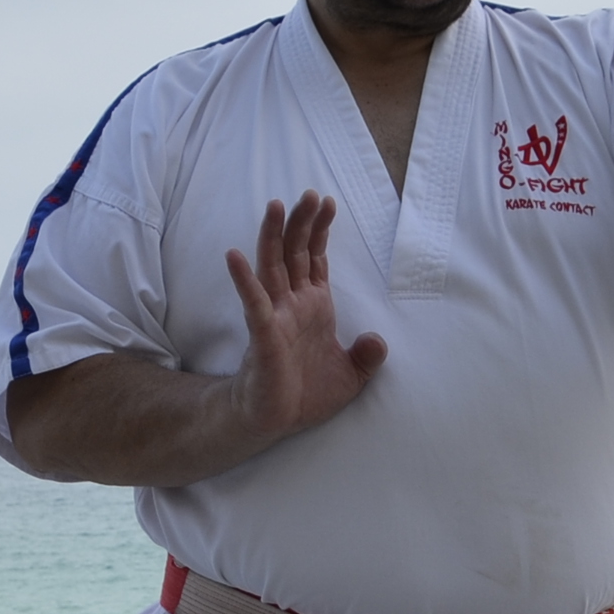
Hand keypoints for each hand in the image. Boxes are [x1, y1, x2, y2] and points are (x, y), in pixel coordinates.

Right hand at [221, 194, 384, 444]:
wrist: (274, 421)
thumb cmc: (305, 395)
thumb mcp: (351, 377)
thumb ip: (366, 357)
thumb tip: (379, 340)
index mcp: (312, 307)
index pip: (314, 259)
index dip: (320, 231)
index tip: (328, 203)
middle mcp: (291, 304)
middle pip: (294, 252)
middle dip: (302, 222)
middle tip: (309, 192)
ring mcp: (274, 317)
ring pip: (272, 267)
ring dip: (273, 236)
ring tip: (276, 206)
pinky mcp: (262, 336)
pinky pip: (253, 303)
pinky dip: (244, 280)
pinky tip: (235, 256)